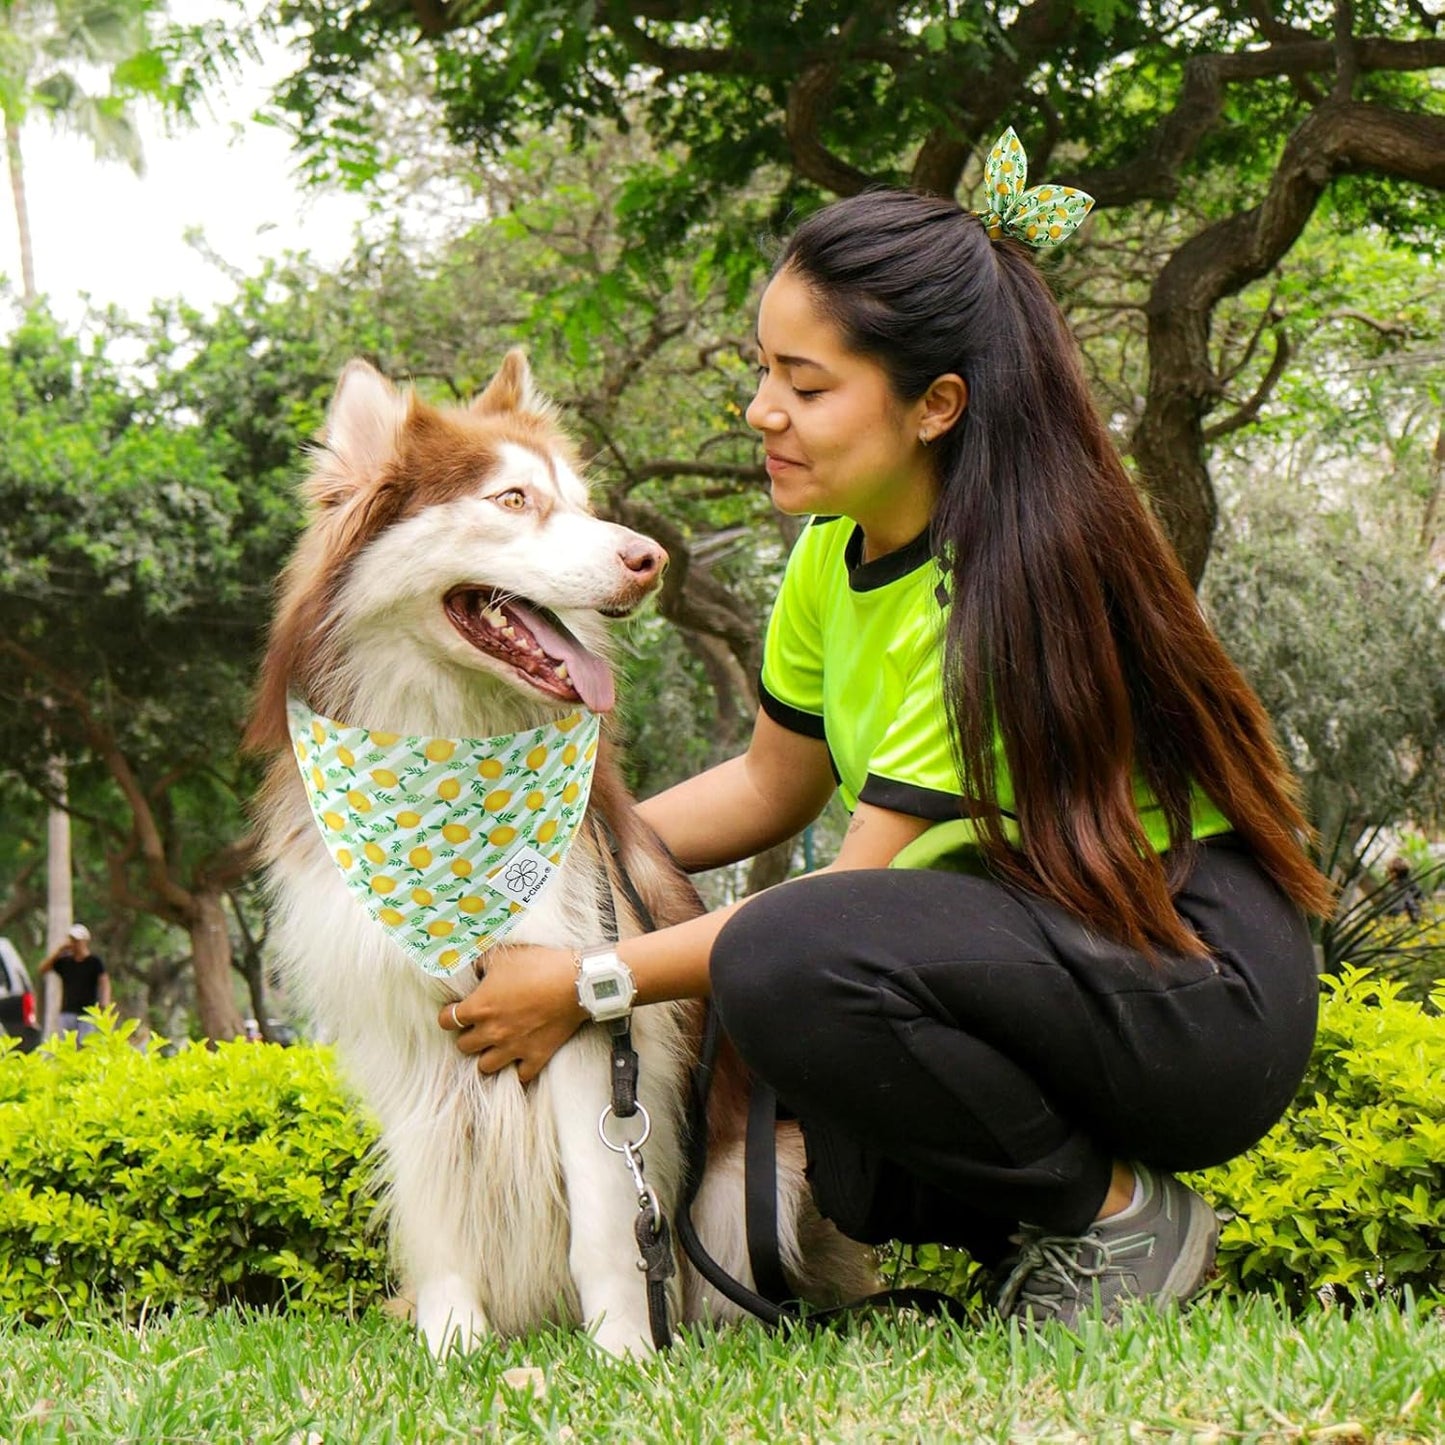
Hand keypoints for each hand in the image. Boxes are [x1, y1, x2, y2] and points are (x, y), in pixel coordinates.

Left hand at [438, 945, 585, 1084]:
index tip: (456, 1010)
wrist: (576, 982)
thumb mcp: (503, 955)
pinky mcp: (536, 1056)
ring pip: (485, 1066)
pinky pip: (520, 1076)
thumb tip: (473, 970)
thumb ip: (481, 962)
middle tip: (479, 1026)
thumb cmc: (538, 964)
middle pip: (463, 1046)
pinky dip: (519, 1069)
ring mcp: (514, 1047)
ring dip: (488, 1055)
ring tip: (496, 1045)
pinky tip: (521, 1058)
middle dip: (468, 1035)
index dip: (449, 1015)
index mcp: (480, 1007)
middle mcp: (492, 1032)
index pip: (447, 1021)